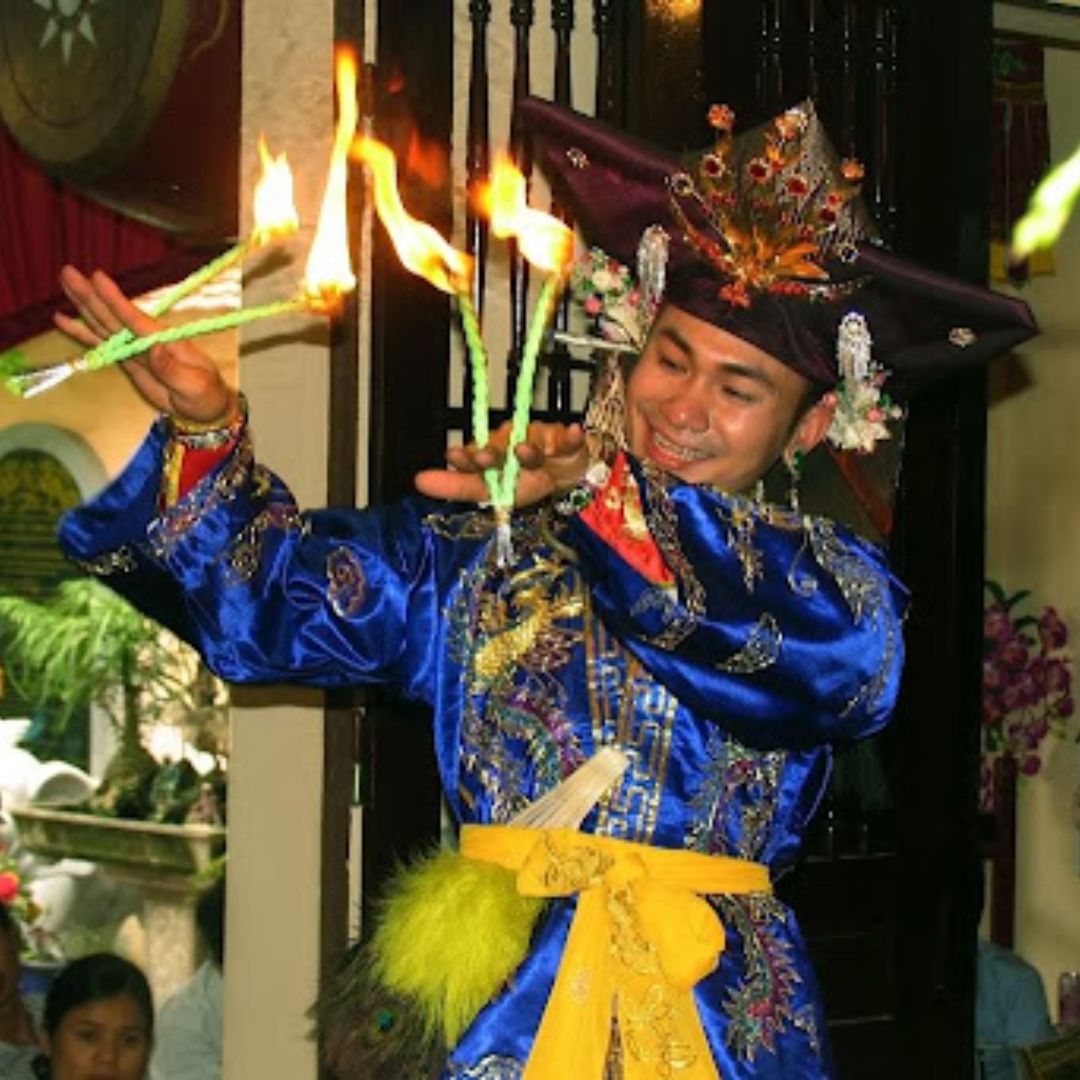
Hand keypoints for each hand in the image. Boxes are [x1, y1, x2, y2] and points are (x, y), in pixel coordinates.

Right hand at [54, 266, 235, 423]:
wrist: (205, 408)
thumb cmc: (205, 395)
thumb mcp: (194, 385)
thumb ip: (172, 370)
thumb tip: (153, 350)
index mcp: (164, 341)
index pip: (135, 319)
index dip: (116, 300)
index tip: (98, 277)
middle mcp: (146, 340)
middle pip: (113, 316)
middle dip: (91, 295)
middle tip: (68, 271)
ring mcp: (135, 349)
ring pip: (104, 324)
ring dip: (84, 305)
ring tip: (65, 281)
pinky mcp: (127, 360)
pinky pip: (101, 344)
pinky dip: (82, 333)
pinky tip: (62, 320)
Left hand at [415, 420, 590, 507]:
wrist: (566, 473)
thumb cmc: (526, 480)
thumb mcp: (494, 492)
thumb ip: (456, 487)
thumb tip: (417, 479)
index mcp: (491, 459)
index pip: (474, 458)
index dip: (464, 458)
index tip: (452, 455)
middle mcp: (511, 446)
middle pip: (501, 449)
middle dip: (492, 453)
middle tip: (483, 456)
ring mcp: (538, 441)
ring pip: (532, 444)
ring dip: (528, 449)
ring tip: (523, 451)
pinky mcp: (564, 441)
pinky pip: (568, 439)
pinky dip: (571, 437)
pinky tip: (572, 432)